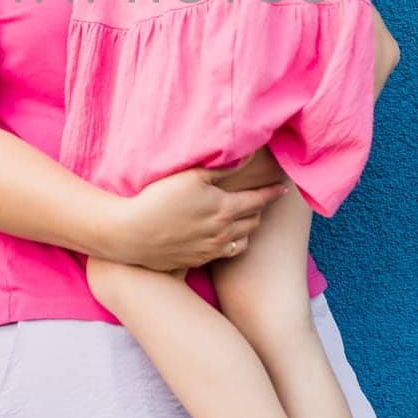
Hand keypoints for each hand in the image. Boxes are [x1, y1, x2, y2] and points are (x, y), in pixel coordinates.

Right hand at [105, 167, 286, 270]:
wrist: (133, 234)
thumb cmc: (159, 199)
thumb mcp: (190, 176)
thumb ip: (220, 168)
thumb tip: (245, 157)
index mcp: (225, 208)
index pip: (259, 200)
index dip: (273, 193)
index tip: (284, 188)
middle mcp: (224, 231)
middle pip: (253, 220)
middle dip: (260, 208)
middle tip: (262, 200)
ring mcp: (212, 249)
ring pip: (243, 239)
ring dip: (248, 227)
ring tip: (246, 218)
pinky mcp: (199, 260)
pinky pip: (227, 252)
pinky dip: (233, 242)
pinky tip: (227, 237)